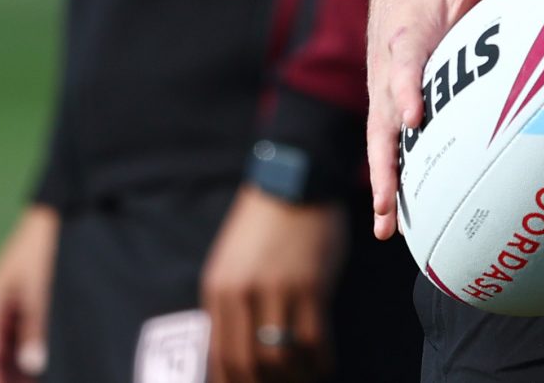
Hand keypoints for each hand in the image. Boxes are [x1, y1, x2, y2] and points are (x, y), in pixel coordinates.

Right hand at [0, 204, 59, 382]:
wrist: (70, 206)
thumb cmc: (49, 241)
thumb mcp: (43, 284)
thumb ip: (37, 324)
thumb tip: (32, 363)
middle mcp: (1, 308)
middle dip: (9, 378)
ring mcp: (17, 306)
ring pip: (15, 350)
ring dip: (23, 369)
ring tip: (48, 378)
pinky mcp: (35, 303)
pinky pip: (29, 338)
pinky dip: (36, 355)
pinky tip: (50, 367)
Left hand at [200, 186, 346, 382]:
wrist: (296, 181)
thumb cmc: (265, 225)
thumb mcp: (233, 264)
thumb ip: (232, 305)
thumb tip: (237, 352)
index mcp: (219, 289)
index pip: (220, 355)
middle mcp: (243, 292)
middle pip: (247, 362)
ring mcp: (278, 288)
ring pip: (280, 355)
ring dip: (293, 377)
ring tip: (303, 379)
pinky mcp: (311, 283)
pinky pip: (314, 337)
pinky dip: (319, 360)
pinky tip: (324, 364)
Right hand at [365, 0, 524, 238]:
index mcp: (405, 34)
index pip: (404, 64)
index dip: (407, 90)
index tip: (414, 116)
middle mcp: (387, 69)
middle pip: (382, 121)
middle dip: (385, 163)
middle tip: (389, 204)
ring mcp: (384, 89)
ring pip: (381, 142)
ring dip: (384, 183)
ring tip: (389, 229)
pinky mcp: (389, 101)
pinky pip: (388, 144)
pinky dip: (390, 178)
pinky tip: (397, 221)